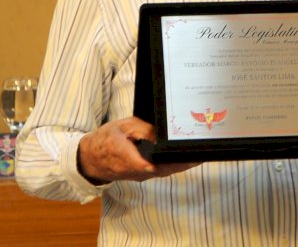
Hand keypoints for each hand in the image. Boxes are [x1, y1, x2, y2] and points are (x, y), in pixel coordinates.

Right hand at [77, 117, 198, 183]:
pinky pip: (161, 171)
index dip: (170, 162)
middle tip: (203, 153)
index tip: (186, 157)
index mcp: (127, 157)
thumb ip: (141, 129)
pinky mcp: (143, 174)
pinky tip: (186, 156)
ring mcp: (140, 175)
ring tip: (200, 153)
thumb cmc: (105, 139)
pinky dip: (175, 165)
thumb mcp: (122, 126)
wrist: (90, 158)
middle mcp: (136, 170)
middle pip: (164, 169)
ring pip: (164, 171)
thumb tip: (159, 133)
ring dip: (182, 165)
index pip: (151, 164)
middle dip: (183, 163)